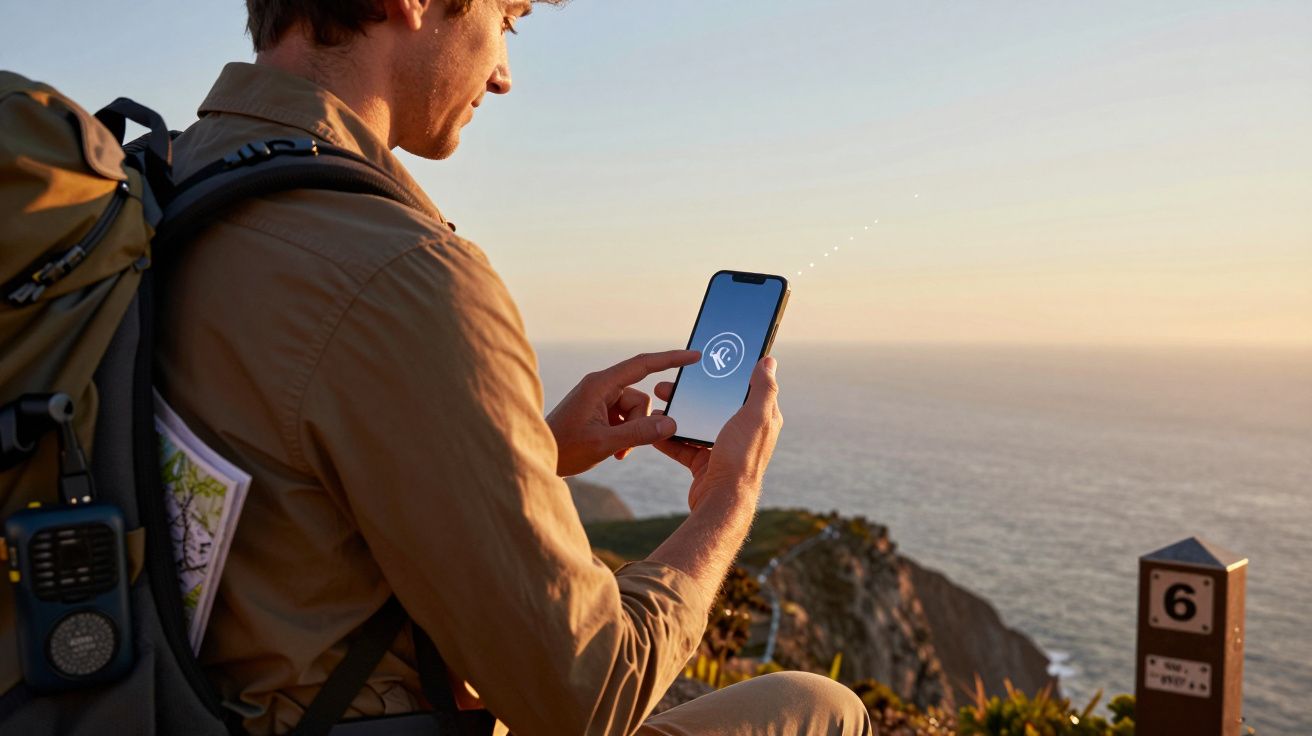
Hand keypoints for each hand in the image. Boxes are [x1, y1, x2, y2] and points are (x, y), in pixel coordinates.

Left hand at [546, 350, 700, 476]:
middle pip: (640, 398)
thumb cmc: (564, 449)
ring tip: (615, 451)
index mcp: (600, 384)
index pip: (643, 365)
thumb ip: (639, 433)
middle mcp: (600, 386)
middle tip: (623, 446)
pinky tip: (612, 450)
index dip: (670, 359)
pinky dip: (624, 434)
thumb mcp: (605, 443)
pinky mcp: (598, 411)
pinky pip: (624, 418)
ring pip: (634, 411)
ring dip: (631, 432)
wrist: (540, 458)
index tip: (694, 356)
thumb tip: (671, 423)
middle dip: (639, 423)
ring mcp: (598, 398)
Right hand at [652, 356, 782, 511]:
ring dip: (676, 413)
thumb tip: (769, 361)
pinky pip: (683, 445)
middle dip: (692, 393)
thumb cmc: (742, 459)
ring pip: (696, 423)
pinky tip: (653, 426)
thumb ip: (763, 389)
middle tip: (669, 383)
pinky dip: (668, 437)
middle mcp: (743, 433)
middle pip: (714, 405)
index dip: (727, 374)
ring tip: (657, 401)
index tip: (707, 362)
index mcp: (760, 419)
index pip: (745, 389)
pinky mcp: (704, 463)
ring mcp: (722, 448)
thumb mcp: (755, 417)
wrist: (721, 502)